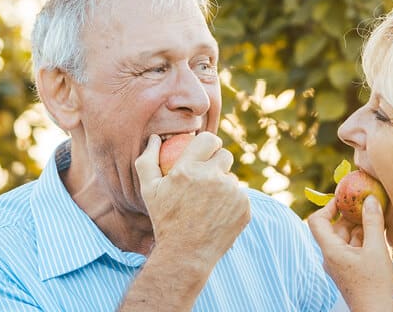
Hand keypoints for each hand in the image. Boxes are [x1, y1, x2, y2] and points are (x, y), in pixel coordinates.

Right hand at [135, 132, 250, 265]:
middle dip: (218, 163)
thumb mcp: (149, 190)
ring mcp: (232, 193)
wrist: (186, 254)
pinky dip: (232, 203)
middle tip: (208, 177)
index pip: (209, 139)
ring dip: (223, 185)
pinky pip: (240, 196)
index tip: (206, 151)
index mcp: (189, 170)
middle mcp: (213, 178)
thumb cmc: (164, 220)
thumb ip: (148, 160)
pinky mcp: (244, 207)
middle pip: (225, 156)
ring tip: (208, 204)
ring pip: (232, 179)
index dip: (209, 143)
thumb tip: (156, 138)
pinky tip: (218, 215)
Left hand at [308, 196, 392, 311]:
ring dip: (359, 226)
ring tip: (376, 214)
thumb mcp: (377, 249)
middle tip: (365, 201)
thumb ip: (373, 222)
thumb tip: (370, 199)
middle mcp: (330, 256)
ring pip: (345, 237)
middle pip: (334, 227)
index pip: (316, 221)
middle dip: (350, 214)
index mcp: (330, 250)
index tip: (344, 197)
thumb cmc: (374, 284)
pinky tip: (377, 232)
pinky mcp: (348, 268)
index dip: (328, 206)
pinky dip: (362, 237)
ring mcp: (339, 263)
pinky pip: (352, 247)